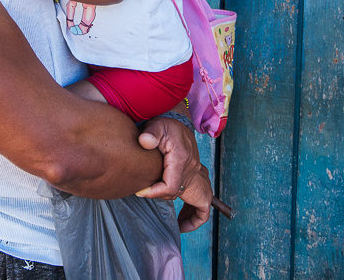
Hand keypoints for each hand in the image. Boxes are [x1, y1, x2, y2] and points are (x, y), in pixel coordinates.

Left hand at [135, 117, 211, 232]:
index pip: (170, 186)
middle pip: (179, 193)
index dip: (154, 192)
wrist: (176, 120)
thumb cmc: (165, 123)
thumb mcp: (156, 125)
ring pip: (200, 200)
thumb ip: (150, 133)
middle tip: (144, 194)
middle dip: (162, 198)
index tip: (139, 190)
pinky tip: (184, 219)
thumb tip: (144, 141)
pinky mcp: (196, 174)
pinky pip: (205, 201)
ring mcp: (196, 172)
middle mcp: (192, 168)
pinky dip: (198, 214)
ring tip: (178, 223)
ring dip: (190, 214)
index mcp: (181, 159)